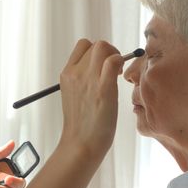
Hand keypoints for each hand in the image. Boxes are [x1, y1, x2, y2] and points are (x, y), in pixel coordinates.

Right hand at [60, 39, 123, 155]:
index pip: (83, 45)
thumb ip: (82, 79)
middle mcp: (75, 73)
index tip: (102, 66)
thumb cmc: (82, 123)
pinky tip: (119, 79)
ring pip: (104, 47)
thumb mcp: (74, 95)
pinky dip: (120, 64)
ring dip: (115, 56)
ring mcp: (89, 79)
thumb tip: (100, 67)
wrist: (81, 143)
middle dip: (109, 52)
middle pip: (96, 44)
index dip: (96, 51)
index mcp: (67, 74)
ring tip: (116, 75)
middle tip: (114, 70)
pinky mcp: (103, 89)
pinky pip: (114, 61)